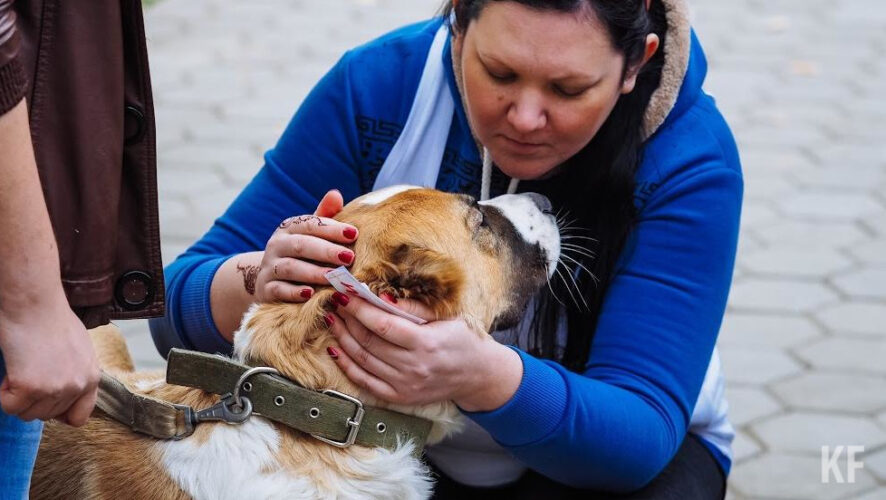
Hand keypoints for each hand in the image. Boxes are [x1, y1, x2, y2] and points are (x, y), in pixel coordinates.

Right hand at [0, 296, 99, 425]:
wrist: (35, 304)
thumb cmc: (52, 319)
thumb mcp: (79, 349)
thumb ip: (76, 373)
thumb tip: (64, 389)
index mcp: (92, 377)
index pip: (80, 416)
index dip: (60, 414)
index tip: (46, 402)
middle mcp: (78, 386)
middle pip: (48, 415)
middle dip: (34, 399)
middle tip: (29, 370)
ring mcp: (56, 389)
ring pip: (28, 414)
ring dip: (18, 396)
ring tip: (22, 367)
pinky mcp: (32, 388)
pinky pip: (10, 406)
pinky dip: (4, 393)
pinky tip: (12, 370)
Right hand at [254, 190, 358, 302]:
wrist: (270, 280)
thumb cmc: (302, 253)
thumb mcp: (312, 234)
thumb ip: (325, 216)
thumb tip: (335, 194)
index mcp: (289, 228)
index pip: (309, 224)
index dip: (331, 228)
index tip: (354, 233)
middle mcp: (276, 245)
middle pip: (300, 245)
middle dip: (326, 251)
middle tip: (349, 257)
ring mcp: (269, 267)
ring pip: (290, 268)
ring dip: (313, 273)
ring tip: (334, 277)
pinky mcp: (265, 290)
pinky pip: (278, 290)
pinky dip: (293, 292)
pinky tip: (310, 294)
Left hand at [325, 294, 522, 410]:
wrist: (478, 375)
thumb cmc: (462, 339)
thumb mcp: (446, 317)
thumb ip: (413, 308)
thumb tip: (379, 297)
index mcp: (426, 343)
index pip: (382, 324)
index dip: (359, 308)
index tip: (344, 292)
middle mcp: (413, 367)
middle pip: (368, 341)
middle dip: (347, 319)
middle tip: (335, 302)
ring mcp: (405, 385)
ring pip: (362, 360)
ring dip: (343, 338)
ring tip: (334, 320)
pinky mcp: (399, 397)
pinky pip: (365, 381)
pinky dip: (347, 365)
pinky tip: (336, 349)